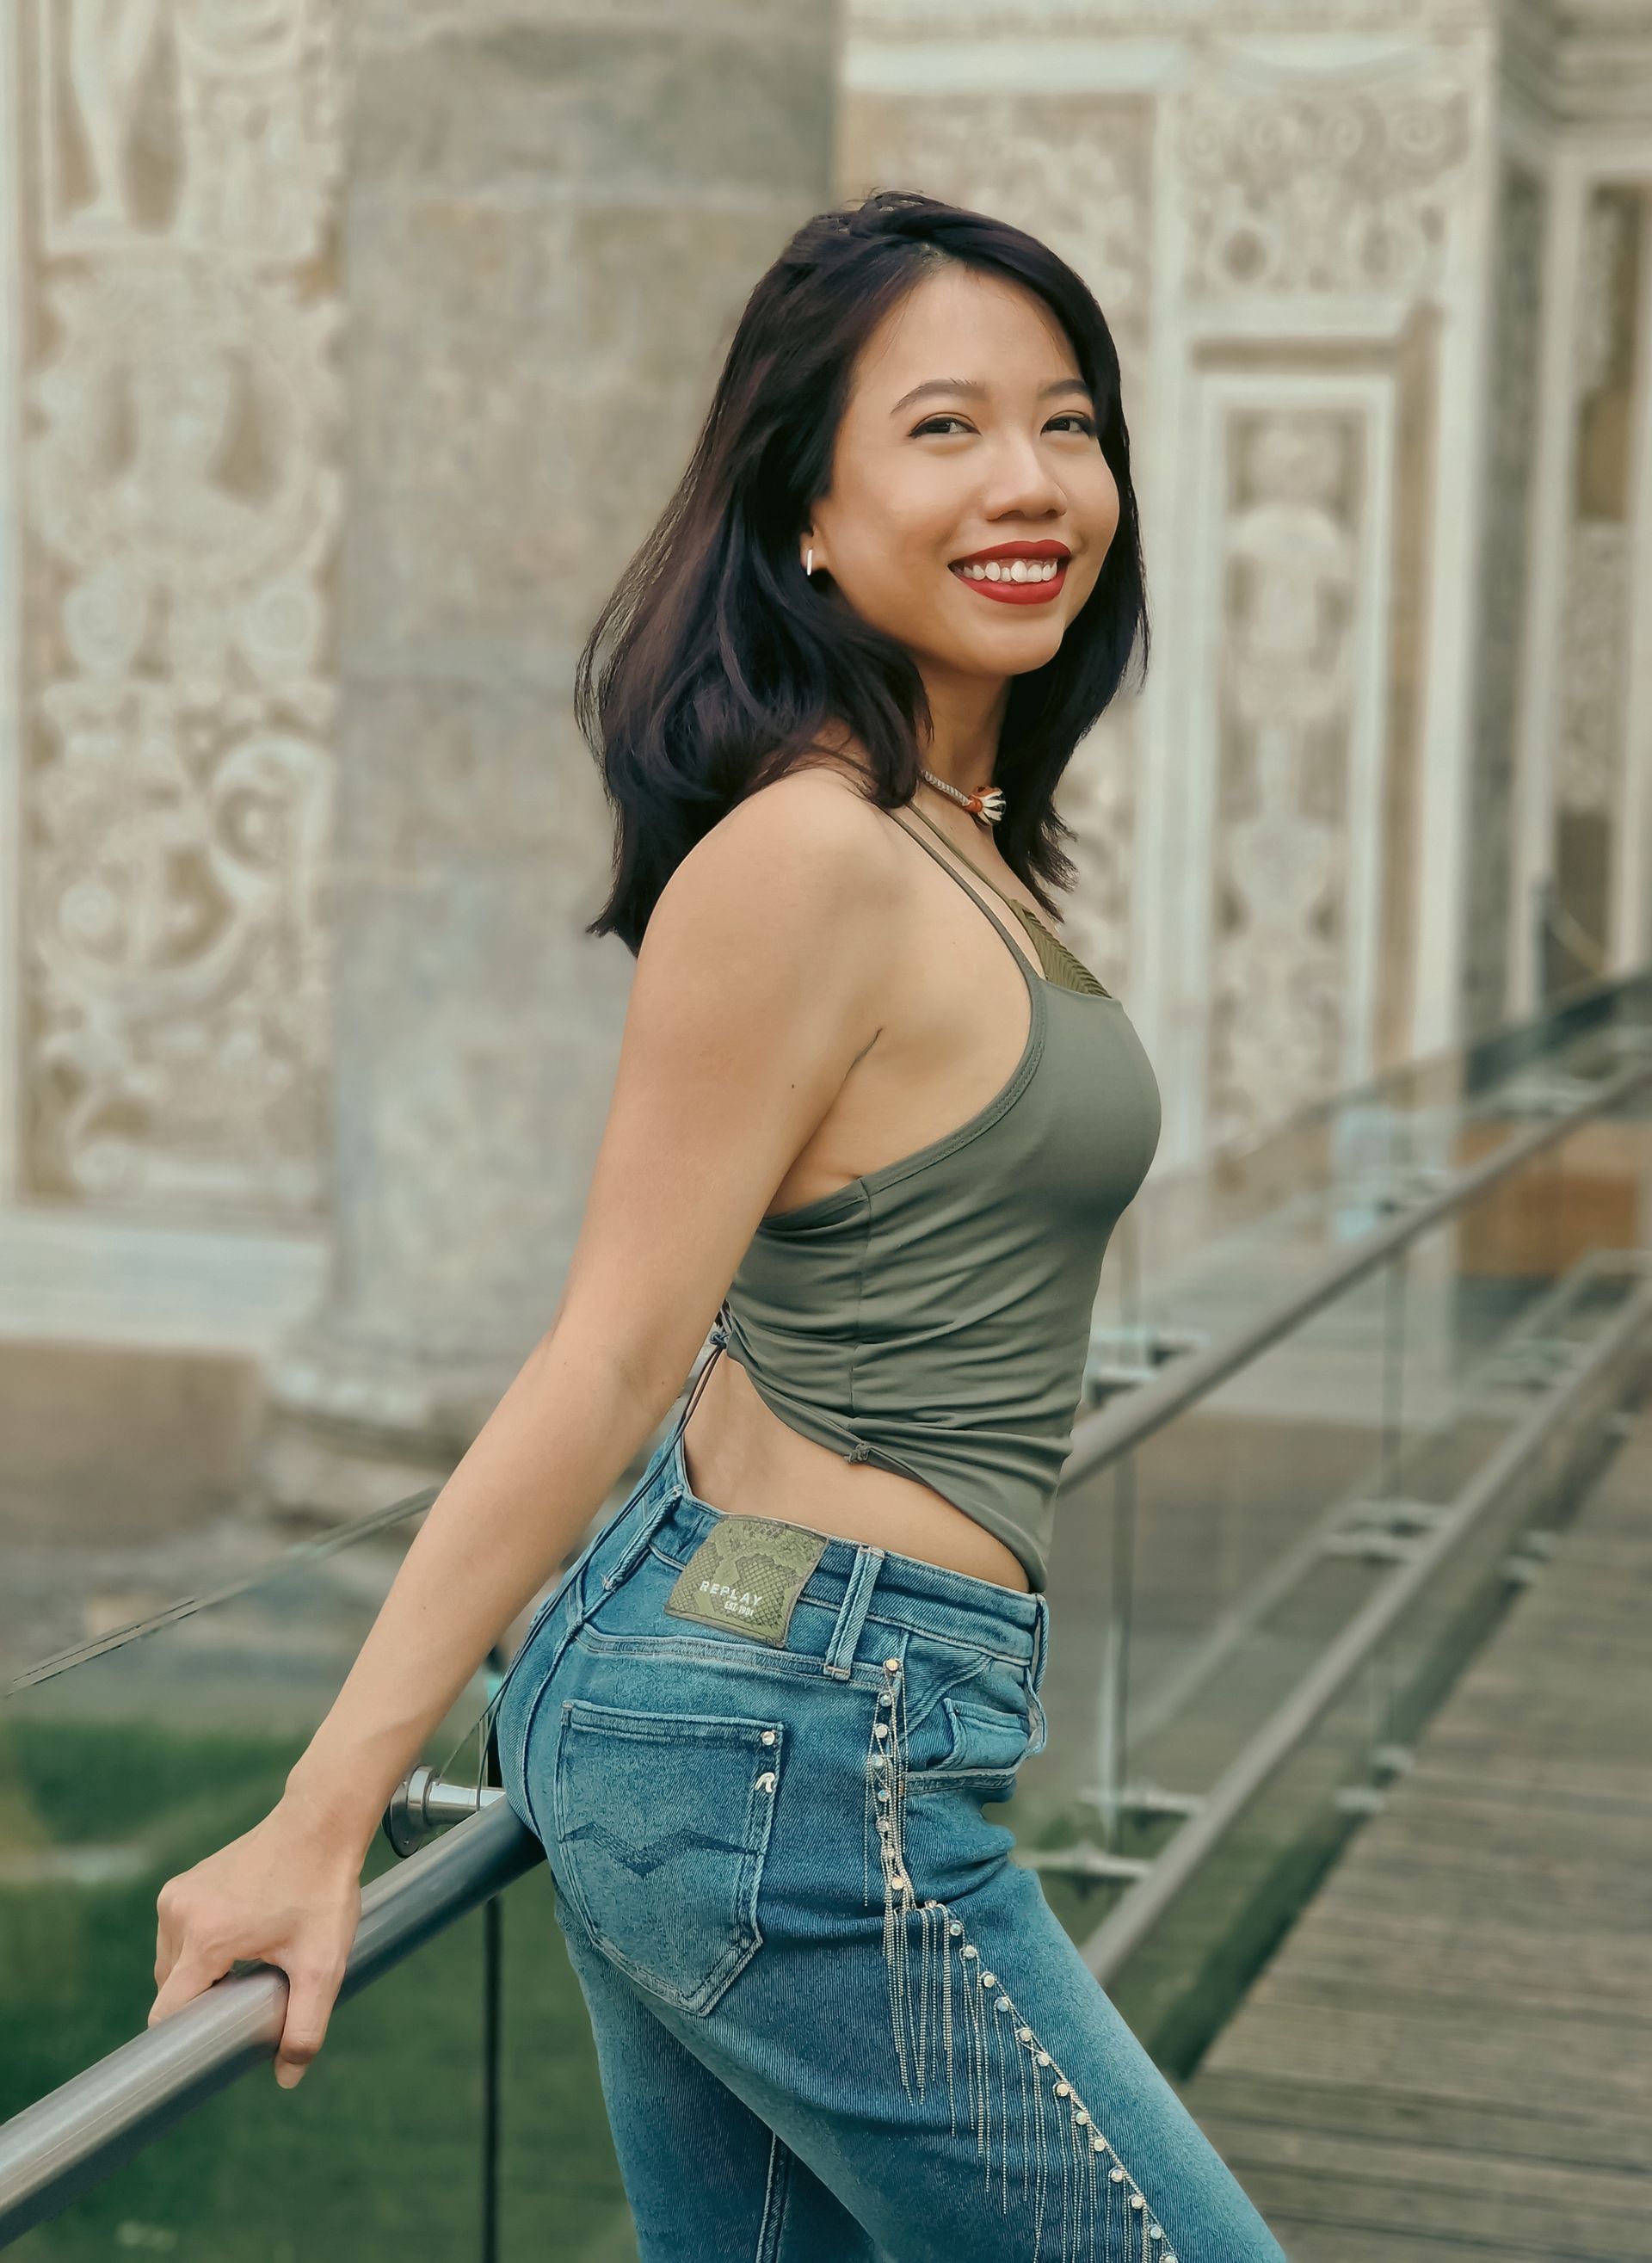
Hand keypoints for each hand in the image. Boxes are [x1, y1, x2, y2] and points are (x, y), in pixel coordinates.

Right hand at [148, 1794, 364, 2088]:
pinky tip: (240, 1941)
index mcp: (205, 1938)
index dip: (184, 2039)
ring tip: (248, 1965)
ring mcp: (177, 1894)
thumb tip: (287, 2077)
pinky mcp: (182, 1883)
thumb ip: (307, 2025)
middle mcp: (179, 1914)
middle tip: (246, 2000)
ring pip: (171, 1963)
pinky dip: (199, 1949)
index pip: (167, 2013)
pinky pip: (177, 1936)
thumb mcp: (324, 1963)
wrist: (320, 1824)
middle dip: (201, 2004)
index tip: (209, 2048)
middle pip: (170, 1990)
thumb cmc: (323, 1890)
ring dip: (200, 1976)